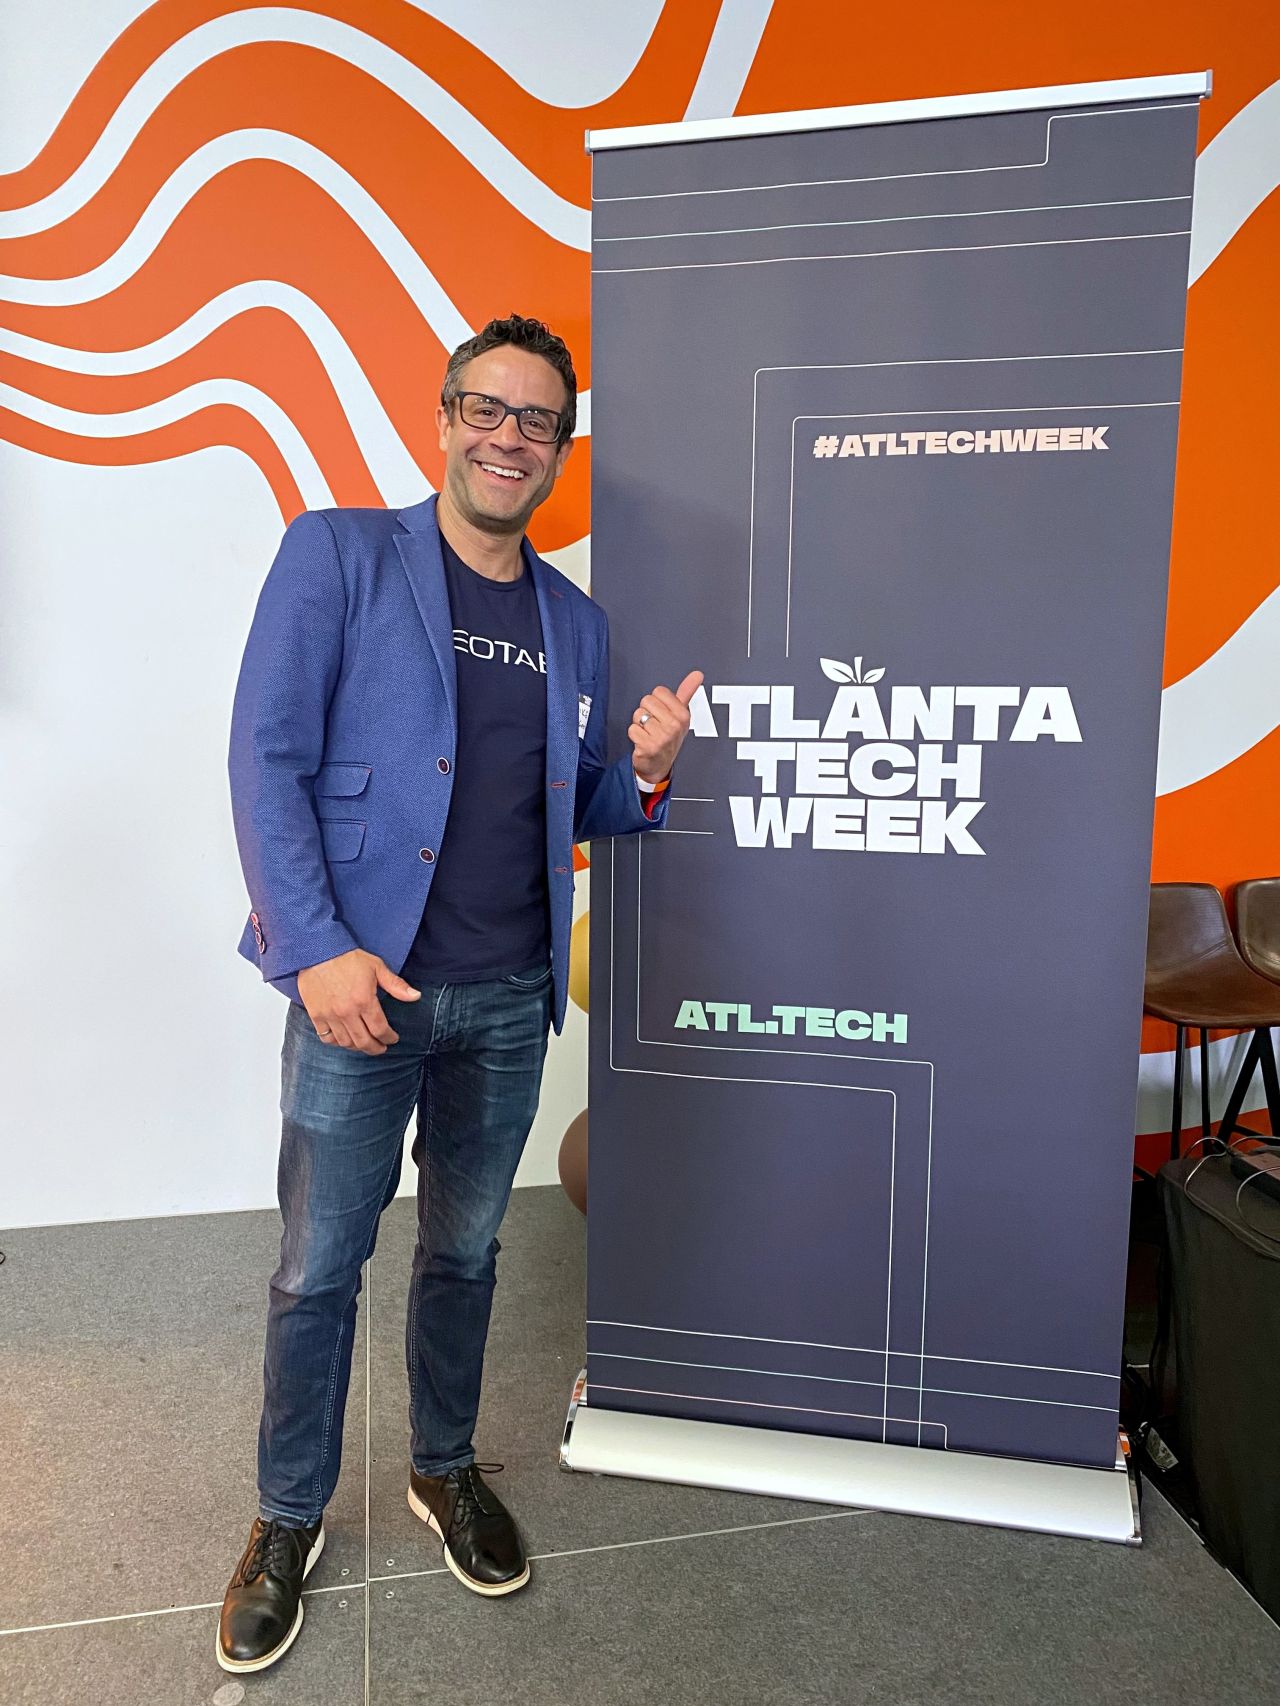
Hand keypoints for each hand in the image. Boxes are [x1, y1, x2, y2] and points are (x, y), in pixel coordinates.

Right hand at [297, 949, 420, 1053]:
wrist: (318, 950)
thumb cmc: (347, 958)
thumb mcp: (377, 967)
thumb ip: (396, 985)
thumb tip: (416, 996)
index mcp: (364, 1001)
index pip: (380, 1030)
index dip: (389, 1038)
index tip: (393, 1038)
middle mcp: (347, 1012)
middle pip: (364, 1042)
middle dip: (376, 1048)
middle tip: (381, 1047)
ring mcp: (330, 1015)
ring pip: (346, 1043)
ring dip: (358, 1047)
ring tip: (364, 1044)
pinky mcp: (316, 1015)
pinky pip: (327, 1038)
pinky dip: (337, 1042)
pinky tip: (344, 1039)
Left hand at [629, 669, 702, 784]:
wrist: (659, 765)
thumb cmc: (668, 737)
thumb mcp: (680, 715)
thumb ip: (687, 692)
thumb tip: (697, 674)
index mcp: (683, 715)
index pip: (659, 691)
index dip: (657, 701)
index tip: (662, 714)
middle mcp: (674, 725)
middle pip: (646, 700)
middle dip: (647, 711)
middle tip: (654, 725)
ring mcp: (662, 737)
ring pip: (638, 714)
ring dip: (640, 724)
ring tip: (648, 734)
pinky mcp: (648, 747)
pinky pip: (632, 729)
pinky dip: (634, 735)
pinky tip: (643, 742)